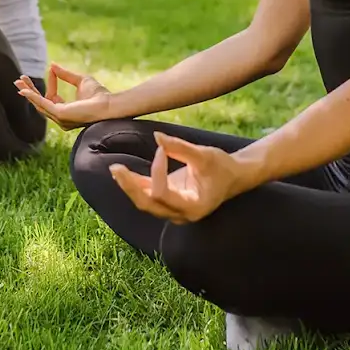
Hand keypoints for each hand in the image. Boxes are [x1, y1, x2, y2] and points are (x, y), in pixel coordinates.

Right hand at [14, 63, 112, 129]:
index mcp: (66, 110)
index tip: (51, 69)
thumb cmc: (99, 95)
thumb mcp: (80, 80)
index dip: (50, 83)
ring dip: (28, 93)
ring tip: (19, 83)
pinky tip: (25, 91)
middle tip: (19, 81)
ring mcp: (59, 118)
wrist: (108, 103)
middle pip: (40, 103)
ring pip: (39, 104)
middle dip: (29, 92)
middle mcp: (61, 117)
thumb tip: (52, 65)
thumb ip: (65, 74)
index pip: (51, 97)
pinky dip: (33, 97)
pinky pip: (43, 105)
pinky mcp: (60, 115)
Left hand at [109, 131, 245, 223]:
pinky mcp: (168, 200)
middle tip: (116, 168)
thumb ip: (180, 147)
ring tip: (115, 169)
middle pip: (148, 204)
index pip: (163, 194)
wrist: (233, 176)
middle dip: (130, 187)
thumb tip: (157, 136)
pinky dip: (135, 184)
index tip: (161, 149)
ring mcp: (173, 209)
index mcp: (193, 207)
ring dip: (129, 185)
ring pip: (144, 201)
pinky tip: (122, 172)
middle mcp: (181, 214)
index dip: (157, 172)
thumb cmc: (222, 166)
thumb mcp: (204, 155)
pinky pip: (147, 194)